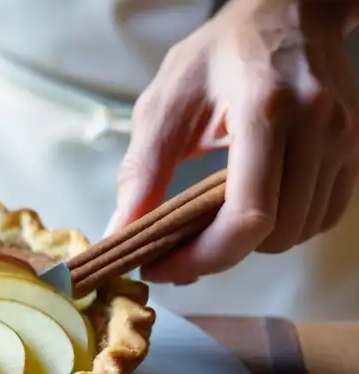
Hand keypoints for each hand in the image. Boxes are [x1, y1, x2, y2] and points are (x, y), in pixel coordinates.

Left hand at [108, 0, 358, 284]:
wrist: (285, 13)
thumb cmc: (219, 55)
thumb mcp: (165, 105)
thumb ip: (141, 172)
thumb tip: (121, 234)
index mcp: (267, 110)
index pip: (248, 216)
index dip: (203, 257)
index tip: (161, 266)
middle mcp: (318, 126)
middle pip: (275, 234)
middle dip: (219, 254)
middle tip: (176, 250)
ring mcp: (345, 139)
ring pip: (300, 232)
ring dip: (251, 244)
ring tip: (208, 228)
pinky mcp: (355, 149)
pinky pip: (322, 217)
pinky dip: (283, 228)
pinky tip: (249, 210)